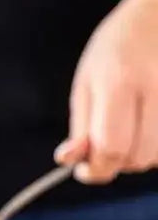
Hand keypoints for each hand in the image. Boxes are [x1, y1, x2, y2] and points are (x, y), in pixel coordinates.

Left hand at [55, 0, 157, 182]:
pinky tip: (146, 124)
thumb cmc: (116, 48)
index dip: (96, 168)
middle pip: (137, 158)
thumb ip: (80, 126)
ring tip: (128, 127)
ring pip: (157, 157)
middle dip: (116, 162)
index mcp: (119, 83)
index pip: (111, 147)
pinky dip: (154, 145)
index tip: (84, 170)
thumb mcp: (85, 82)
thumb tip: (69, 162)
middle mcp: (155, 90)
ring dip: (137, 155)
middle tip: (105, 143)